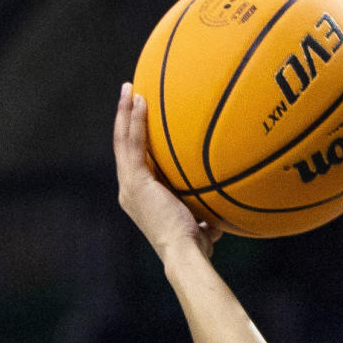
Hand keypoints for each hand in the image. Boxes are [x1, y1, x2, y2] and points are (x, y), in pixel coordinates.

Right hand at [113, 83, 221, 262]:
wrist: (185, 254)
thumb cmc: (195, 248)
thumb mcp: (199, 228)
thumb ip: (203, 219)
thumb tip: (219, 222)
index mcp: (139, 198)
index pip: (134, 162)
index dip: (135, 139)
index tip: (140, 118)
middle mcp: (128, 190)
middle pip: (123, 146)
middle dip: (124, 118)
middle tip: (128, 93)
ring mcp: (129, 185)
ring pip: (123, 140)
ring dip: (125, 112)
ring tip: (129, 88)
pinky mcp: (135, 181)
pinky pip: (132, 143)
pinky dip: (134, 120)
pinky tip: (139, 100)